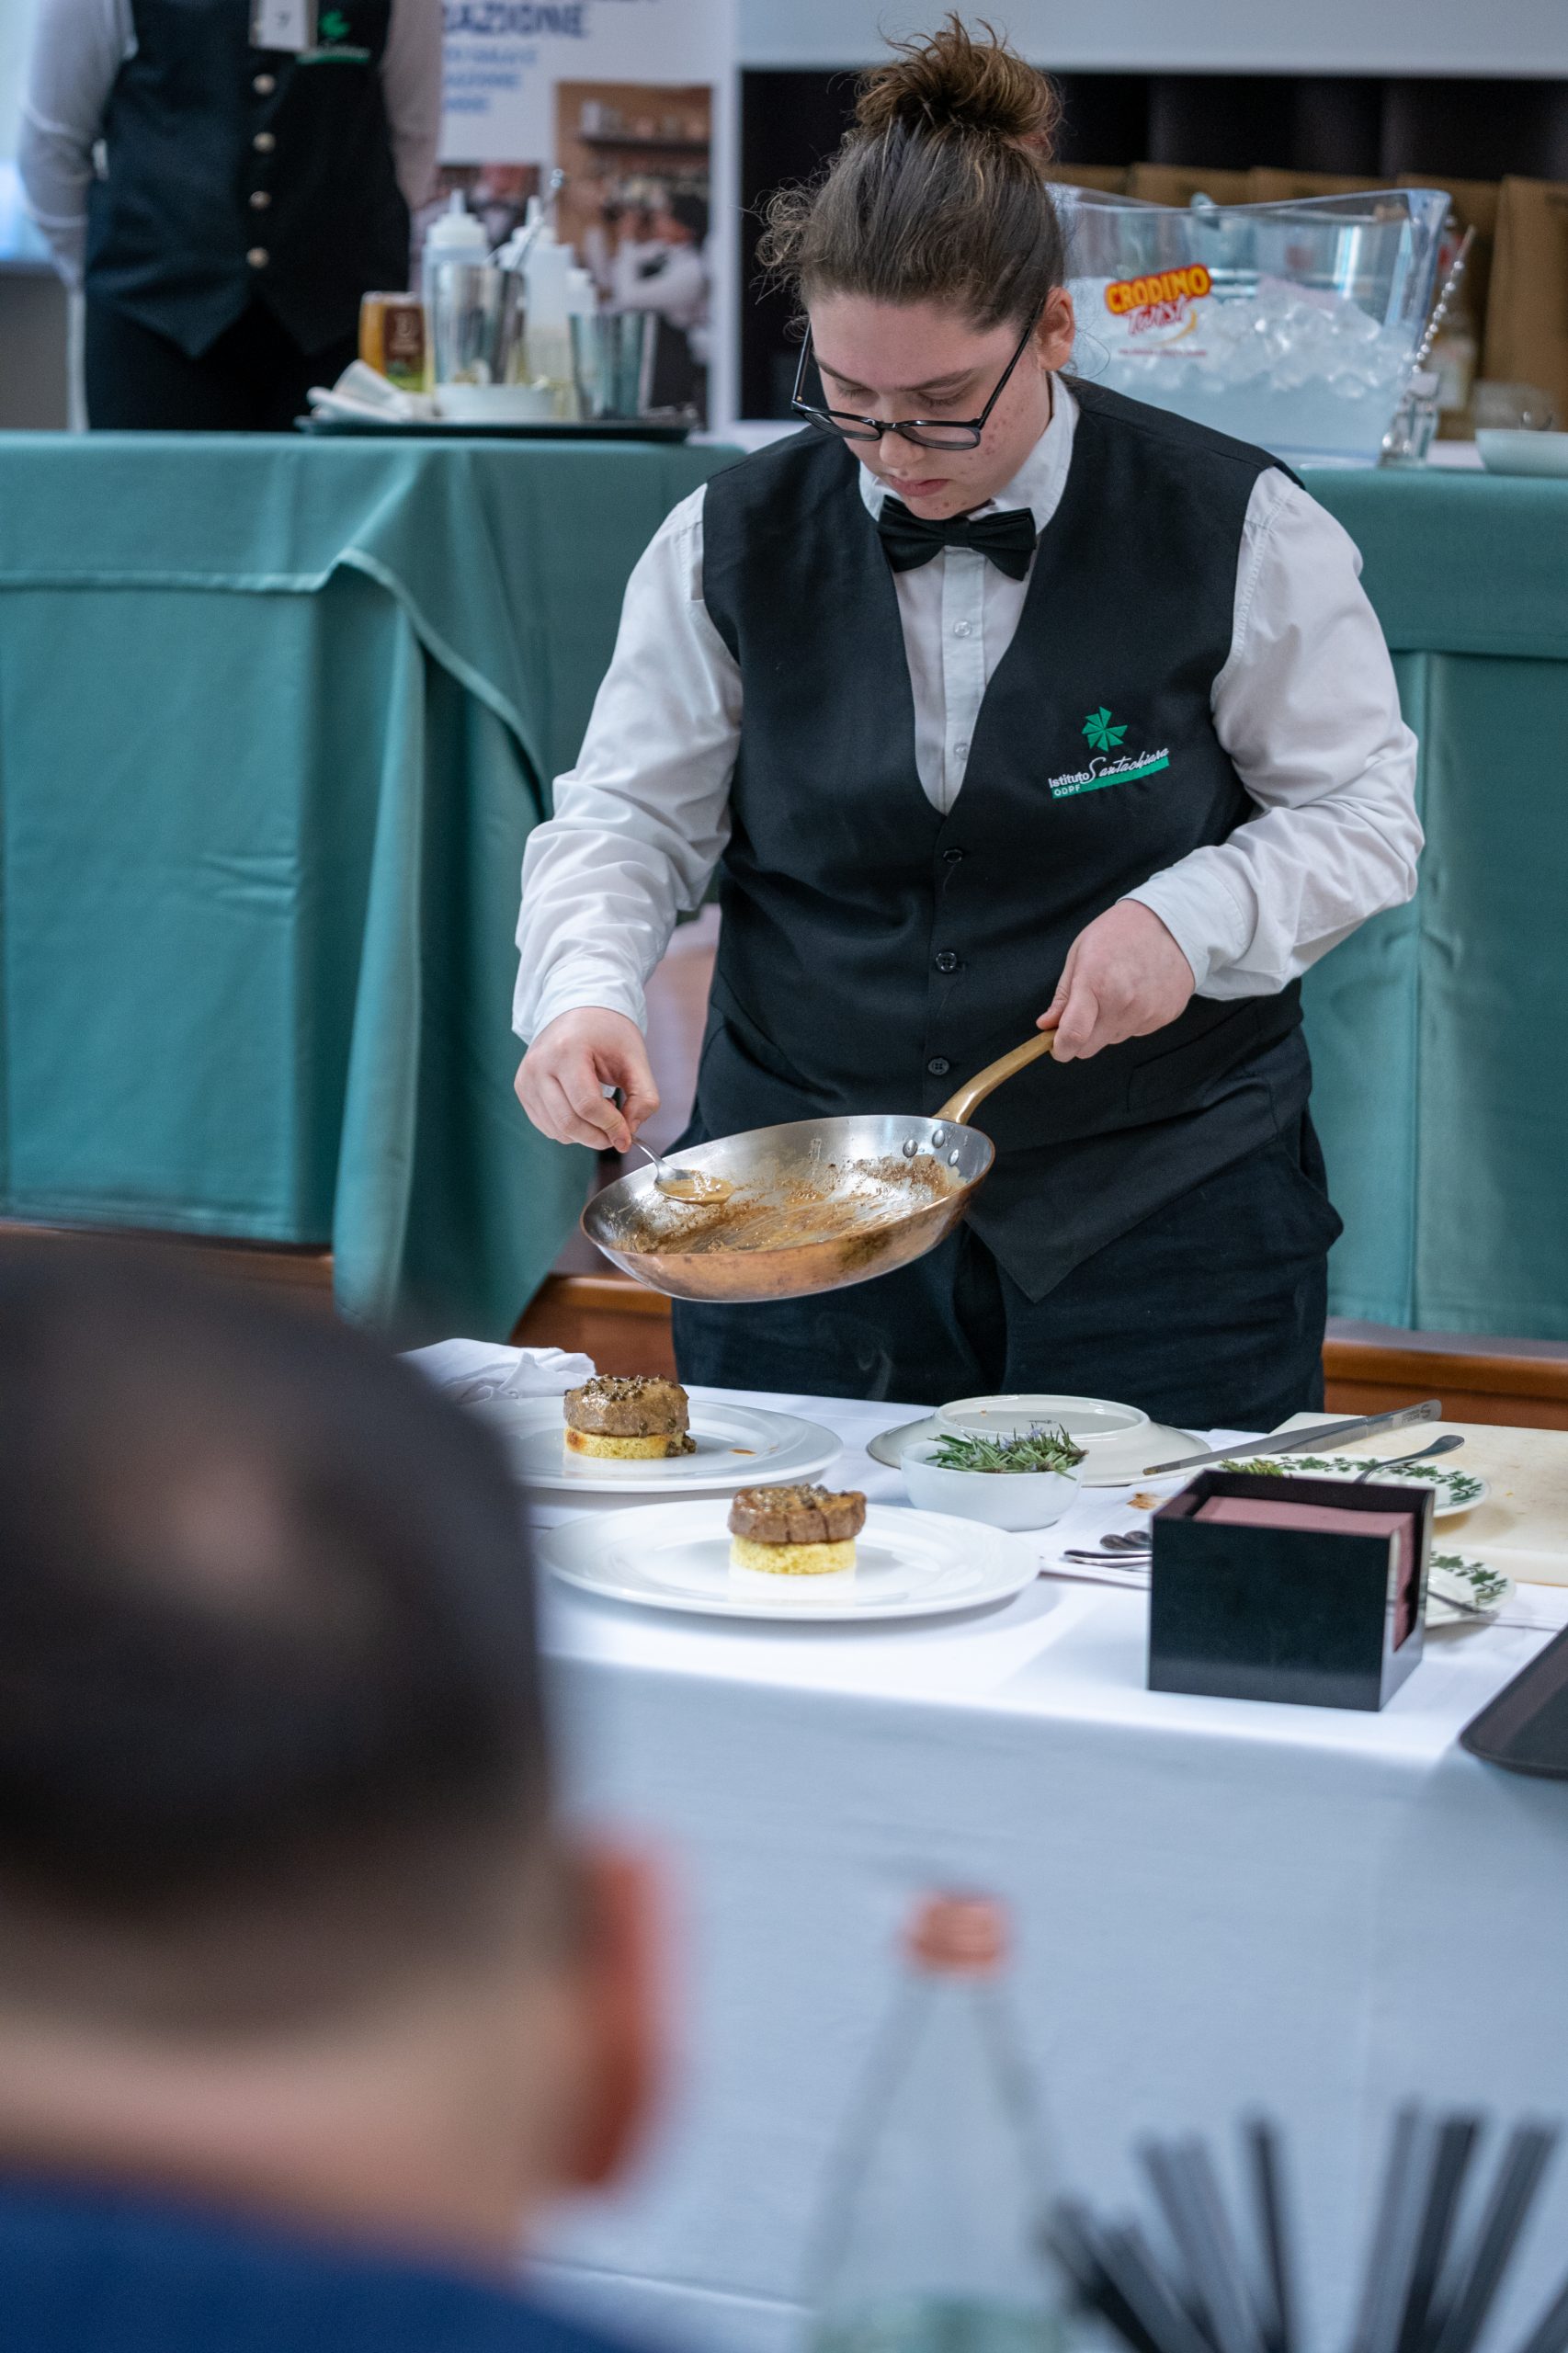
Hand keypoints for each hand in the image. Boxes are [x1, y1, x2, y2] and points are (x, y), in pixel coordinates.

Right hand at [516, 1008, 659, 1152]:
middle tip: (617, 1134)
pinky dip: (570, 1129)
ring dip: (585, 1133)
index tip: (627, 1136)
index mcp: (567, 1049)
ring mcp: (526, 1078)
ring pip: (556, 1130)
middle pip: (568, 1123)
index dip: (611, 1127)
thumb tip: (629, 1132)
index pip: (587, 1105)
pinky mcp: (522, 1088)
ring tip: (601, 1110)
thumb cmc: (607, 1033)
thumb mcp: (636, 1060)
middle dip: (598, 1137)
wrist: (578, 1012)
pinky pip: (547, 1126)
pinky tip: (582, 1108)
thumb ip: (643, 1098)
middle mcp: (539, 1064)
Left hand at [1041, 901, 1195, 1062]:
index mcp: (1096, 983)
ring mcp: (1146, 1012)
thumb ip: (1063, 995)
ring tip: (1117, 990)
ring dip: (1107, 1025)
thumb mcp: (1080, 953)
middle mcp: (1122, 1003)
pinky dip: (1130, 1019)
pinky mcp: (1164, 1017)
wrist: (1172, 923)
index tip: (1056, 1046)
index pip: (1073, 1036)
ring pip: (1113, 1039)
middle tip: (1083, 1012)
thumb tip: (1046, 1025)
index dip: (1060, 1049)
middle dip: (1080, 1038)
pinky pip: (1136, 1031)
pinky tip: (1137, 992)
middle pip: (1089, 1048)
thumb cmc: (1119, 933)